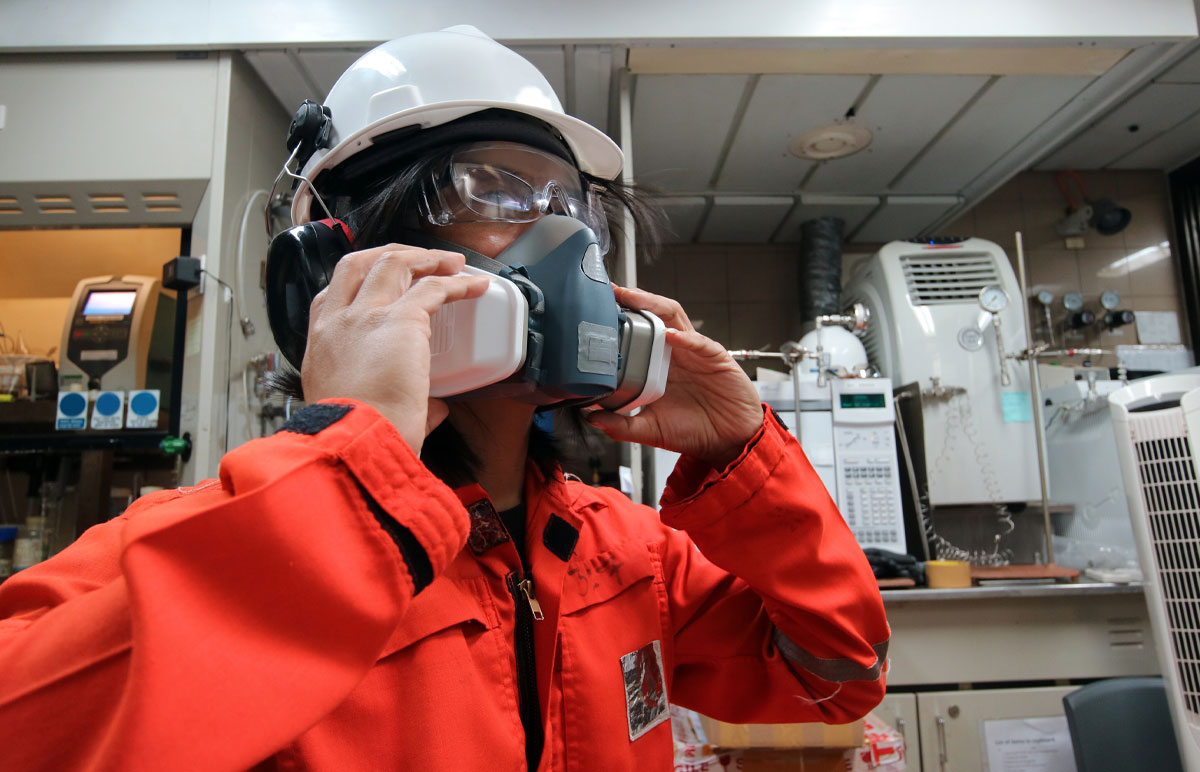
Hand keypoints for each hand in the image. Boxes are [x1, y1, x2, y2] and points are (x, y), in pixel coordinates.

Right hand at [301, 244, 489, 453]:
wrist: (355, 441)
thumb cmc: (356, 435)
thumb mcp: (360, 410)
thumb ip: (397, 401)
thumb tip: (434, 408)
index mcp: (320, 343)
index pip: (332, 294)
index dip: (359, 280)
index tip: (382, 279)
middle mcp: (336, 321)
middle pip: (359, 264)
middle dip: (392, 254)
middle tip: (420, 259)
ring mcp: (365, 315)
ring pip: (393, 263)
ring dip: (425, 258)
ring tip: (452, 262)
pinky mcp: (401, 320)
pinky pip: (434, 287)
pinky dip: (458, 283)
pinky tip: (475, 285)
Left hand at [584, 286, 763, 469]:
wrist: (729, 441)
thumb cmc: (694, 430)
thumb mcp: (650, 430)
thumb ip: (621, 426)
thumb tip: (591, 419)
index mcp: (657, 364)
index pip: (637, 332)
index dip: (619, 319)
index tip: (595, 312)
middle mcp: (674, 352)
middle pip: (654, 315)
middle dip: (634, 300)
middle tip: (611, 292)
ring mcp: (695, 352)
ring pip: (675, 318)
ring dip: (654, 305)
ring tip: (634, 299)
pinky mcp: (716, 359)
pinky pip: (700, 343)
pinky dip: (685, 337)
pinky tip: (670, 335)